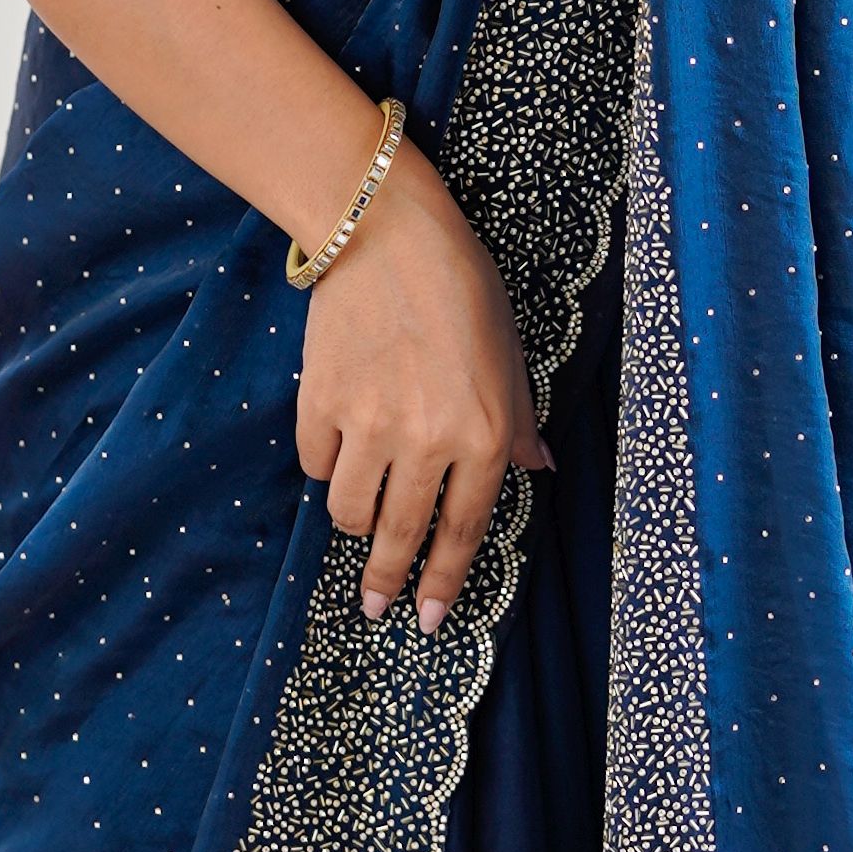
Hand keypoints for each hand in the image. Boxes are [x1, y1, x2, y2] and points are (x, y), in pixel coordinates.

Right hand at [296, 149, 550, 621]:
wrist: (386, 232)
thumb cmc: (462, 287)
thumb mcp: (511, 354)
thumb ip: (520, 421)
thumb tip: (537, 470)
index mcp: (484, 433)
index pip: (463, 530)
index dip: (445, 582)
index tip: (430, 619)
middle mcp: (427, 441)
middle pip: (401, 535)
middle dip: (388, 581)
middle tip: (376, 607)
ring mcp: (368, 426)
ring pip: (349, 509)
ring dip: (355, 523)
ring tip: (361, 518)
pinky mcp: (320, 404)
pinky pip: (315, 463)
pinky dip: (324, 467)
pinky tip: (336, 451)